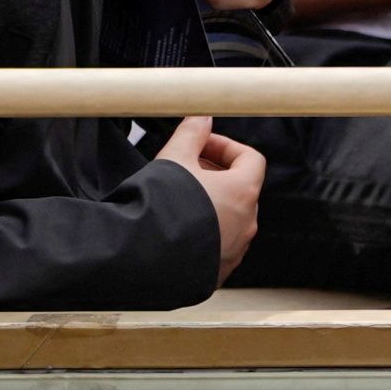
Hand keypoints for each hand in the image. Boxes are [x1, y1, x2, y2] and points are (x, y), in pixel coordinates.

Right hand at [161, 117, 265, 273]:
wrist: (140, 258)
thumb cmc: (159, 206)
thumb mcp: (173, 158)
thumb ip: (192, 134)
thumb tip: (202, 118)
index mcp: (244, 192)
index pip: (250, 159)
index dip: (225, 147)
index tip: (200, 146)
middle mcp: (247, 223)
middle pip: (240, 188)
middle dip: (215, 174)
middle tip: (184, 169)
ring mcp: (235, 250)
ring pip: (229, 218)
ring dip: (209, 204)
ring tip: (176, 199)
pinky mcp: (218, 271)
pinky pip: (217, 245)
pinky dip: (203, 232)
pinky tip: (175, 228)